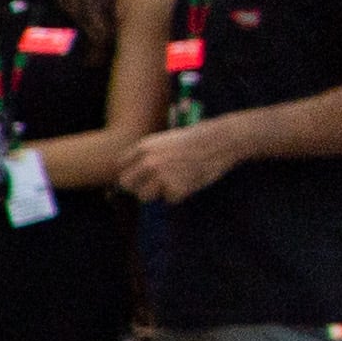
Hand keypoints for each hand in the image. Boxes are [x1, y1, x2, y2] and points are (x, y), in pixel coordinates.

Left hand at [119, 120, 244, 204]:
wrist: (220, 140)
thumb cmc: (194, 141)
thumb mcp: (164, 141)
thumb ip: (146, 156)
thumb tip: (130, 179)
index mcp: (143, 147)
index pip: (121, 167)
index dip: (131, 173)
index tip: (140, 176)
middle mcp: (148, 162)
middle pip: (126, 184)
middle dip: (137, 187)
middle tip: (154, 185)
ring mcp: (161, 176)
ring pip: (144, 196)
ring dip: (157, 193)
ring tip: (175, 181)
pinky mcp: (175, 188)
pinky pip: (168, 200)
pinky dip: (179, 195)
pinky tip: (190, 181)